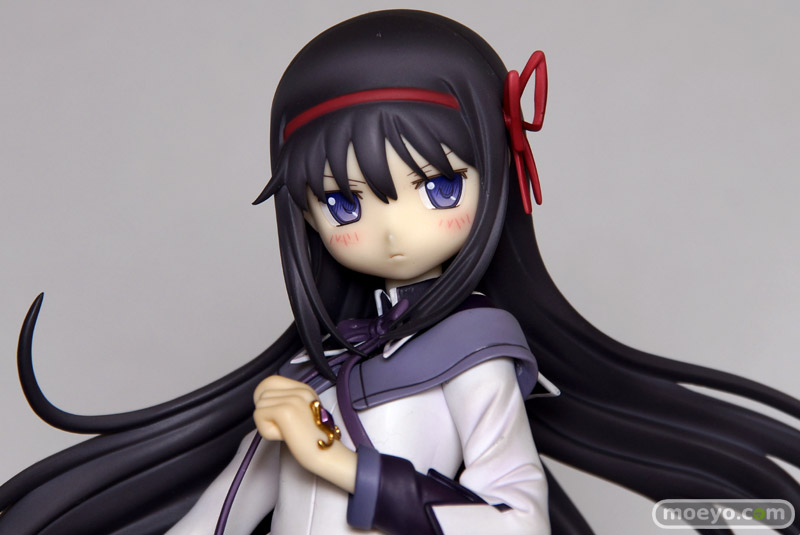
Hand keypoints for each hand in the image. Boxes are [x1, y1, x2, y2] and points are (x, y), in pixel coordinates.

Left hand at [253, 375, 356, 492]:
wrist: (327, 454)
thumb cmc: (314, 440)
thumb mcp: (303, 412)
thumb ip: (288, 402)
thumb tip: (265, 401)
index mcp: (305, 389)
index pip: (271, 381)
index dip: (263, 396)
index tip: (270, 412)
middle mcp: (300, 390)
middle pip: (262, 392)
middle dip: (265, 411)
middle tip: (280, 426)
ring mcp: (293, 399)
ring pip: (259, 405)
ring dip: (266, 423)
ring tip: (285, 432)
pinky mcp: (284, 410)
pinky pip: (258, 415)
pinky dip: (266, 430)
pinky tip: (283, 436)